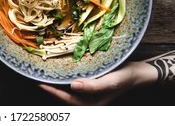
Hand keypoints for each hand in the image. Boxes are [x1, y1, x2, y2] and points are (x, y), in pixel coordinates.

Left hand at [39, 61, 157, 104]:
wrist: (138, 73)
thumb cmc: (125, 78)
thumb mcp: (110, 81)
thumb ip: (93, 86)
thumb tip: (72, 86)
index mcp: (91, 104)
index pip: (66, 99)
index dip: (52, 91)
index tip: (38, 83)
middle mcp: (88, 100)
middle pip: (64, 96)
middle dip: (51, 88)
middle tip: (36, 76)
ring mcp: (89, 93)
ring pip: (67, 90)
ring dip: (56, 83)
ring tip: (44, 73)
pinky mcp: (90, 84)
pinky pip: (74, 84)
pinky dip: (65, 78)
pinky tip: (59, 70)